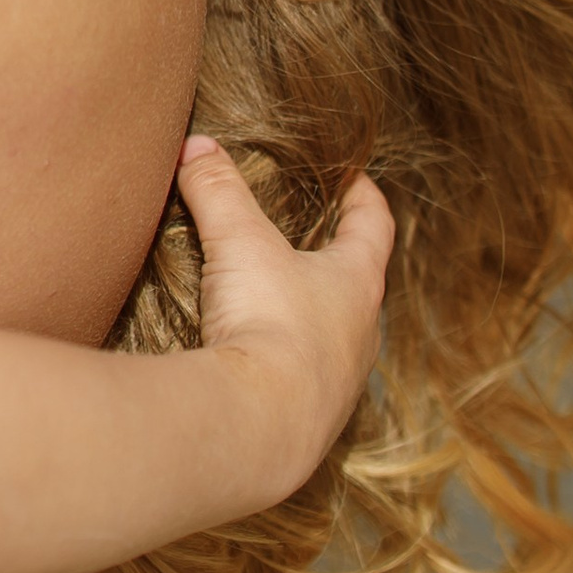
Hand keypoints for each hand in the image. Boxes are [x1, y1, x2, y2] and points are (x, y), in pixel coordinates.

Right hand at [178, 140, 391, 500]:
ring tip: (281, 307)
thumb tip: (197, 146)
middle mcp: (360, 334)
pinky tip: (258, 367)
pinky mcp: (311, 423)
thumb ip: (218, 191)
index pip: (374, 228)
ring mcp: (340, 385)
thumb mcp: (240, 243)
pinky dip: (285, 367)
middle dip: (338, 263)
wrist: (261, 426)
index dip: (365, 199)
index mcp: (358, 283)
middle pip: (360, 287)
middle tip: (316, 242)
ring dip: (313, 321)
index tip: (356, 181)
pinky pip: (304, 384)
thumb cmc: (268, 324)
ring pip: (336, 340)